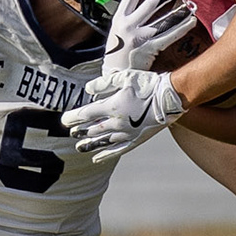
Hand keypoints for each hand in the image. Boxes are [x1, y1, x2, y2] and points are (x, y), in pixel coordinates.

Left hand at [61, 68, 184, 162]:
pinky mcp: (136, 140)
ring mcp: (126, 133)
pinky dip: (106, 155)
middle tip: (72, 134)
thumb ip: (104, 83)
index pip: (86, 114)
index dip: (73, 118)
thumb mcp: (124, 77)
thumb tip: (87, 90)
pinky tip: (97, 158)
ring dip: (90, 145)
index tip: (64, 121)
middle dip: (81, 131)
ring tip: (79, 148)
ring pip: (103, 141)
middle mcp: (116, 123)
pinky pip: (118, 150)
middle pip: (93, 129)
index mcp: (112, 106)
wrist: (170, 97)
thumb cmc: (147, 84)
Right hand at [103, 0, 195, 74]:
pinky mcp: (149, 49)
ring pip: (163, 18)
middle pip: (150, 3)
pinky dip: (182, 27)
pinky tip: (190, 21)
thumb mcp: (116, 32)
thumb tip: (144, 5)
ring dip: (177, 9)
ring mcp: (139, 37)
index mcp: (118, 19)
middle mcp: (128, 26)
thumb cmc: (116, 55)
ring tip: (187, 2)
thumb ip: (127, 18)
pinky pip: (169, 35)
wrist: (113, 76)